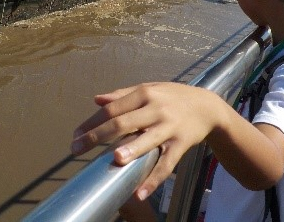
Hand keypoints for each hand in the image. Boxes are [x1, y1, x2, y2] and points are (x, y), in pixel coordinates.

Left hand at [71, 82, 222, 199]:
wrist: (208, 107)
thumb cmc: (173, 97)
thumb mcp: (150, 89)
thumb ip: (122, 94)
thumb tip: (96, 99)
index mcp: (144, 93)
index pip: (112, 108)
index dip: (91, 122)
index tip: (75, 135)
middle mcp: (156, 108)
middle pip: (123, 122)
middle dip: (97, 136)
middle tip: (76, 149)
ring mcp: (169, 126)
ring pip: (147, 140)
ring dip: (131, 150)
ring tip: (115, 159)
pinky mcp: (181, 143)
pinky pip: (166, 164)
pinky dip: (154, 179)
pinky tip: (140, 193)